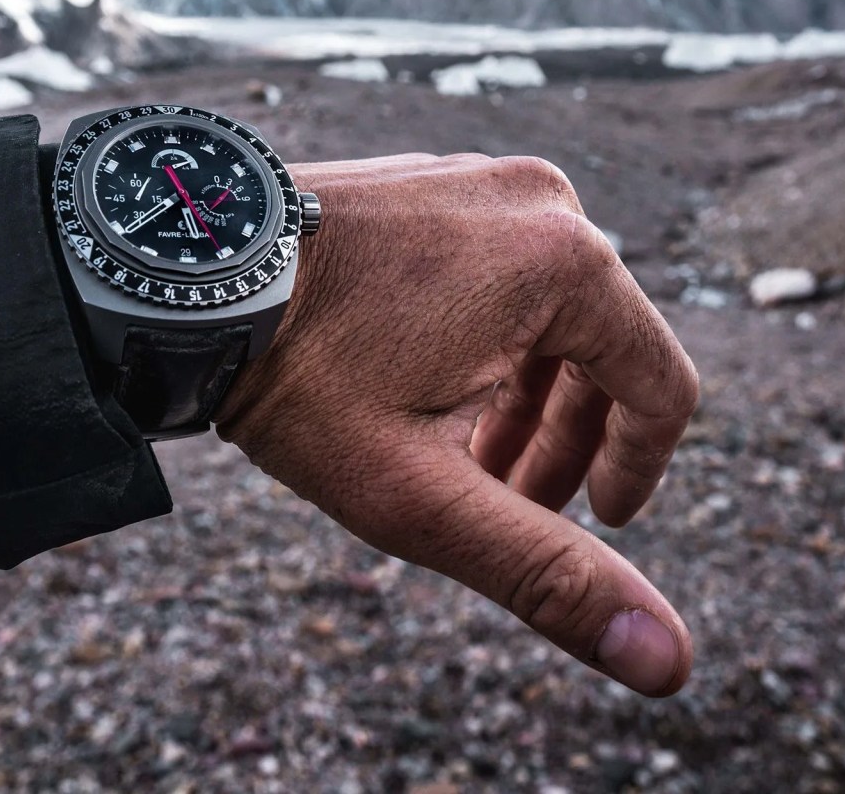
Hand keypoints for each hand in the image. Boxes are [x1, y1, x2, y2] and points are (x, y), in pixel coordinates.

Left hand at [216, 154, 698, 695]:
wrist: (175, 273)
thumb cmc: (299, 381)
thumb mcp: (425, 498)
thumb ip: (549, 575)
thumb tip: (669, 664)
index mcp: (568, 264)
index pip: (662, 388)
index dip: (636, 472)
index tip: (594, 525)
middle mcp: (540, 201)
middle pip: (601, 349)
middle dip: (562, 443)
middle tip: (508, 507)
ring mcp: (478, 180)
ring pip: (543, 311)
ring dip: (517, 398)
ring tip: (456, 463)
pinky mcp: (430, 182)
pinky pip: (492, 271)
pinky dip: (479, 341)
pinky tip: (417, 393)